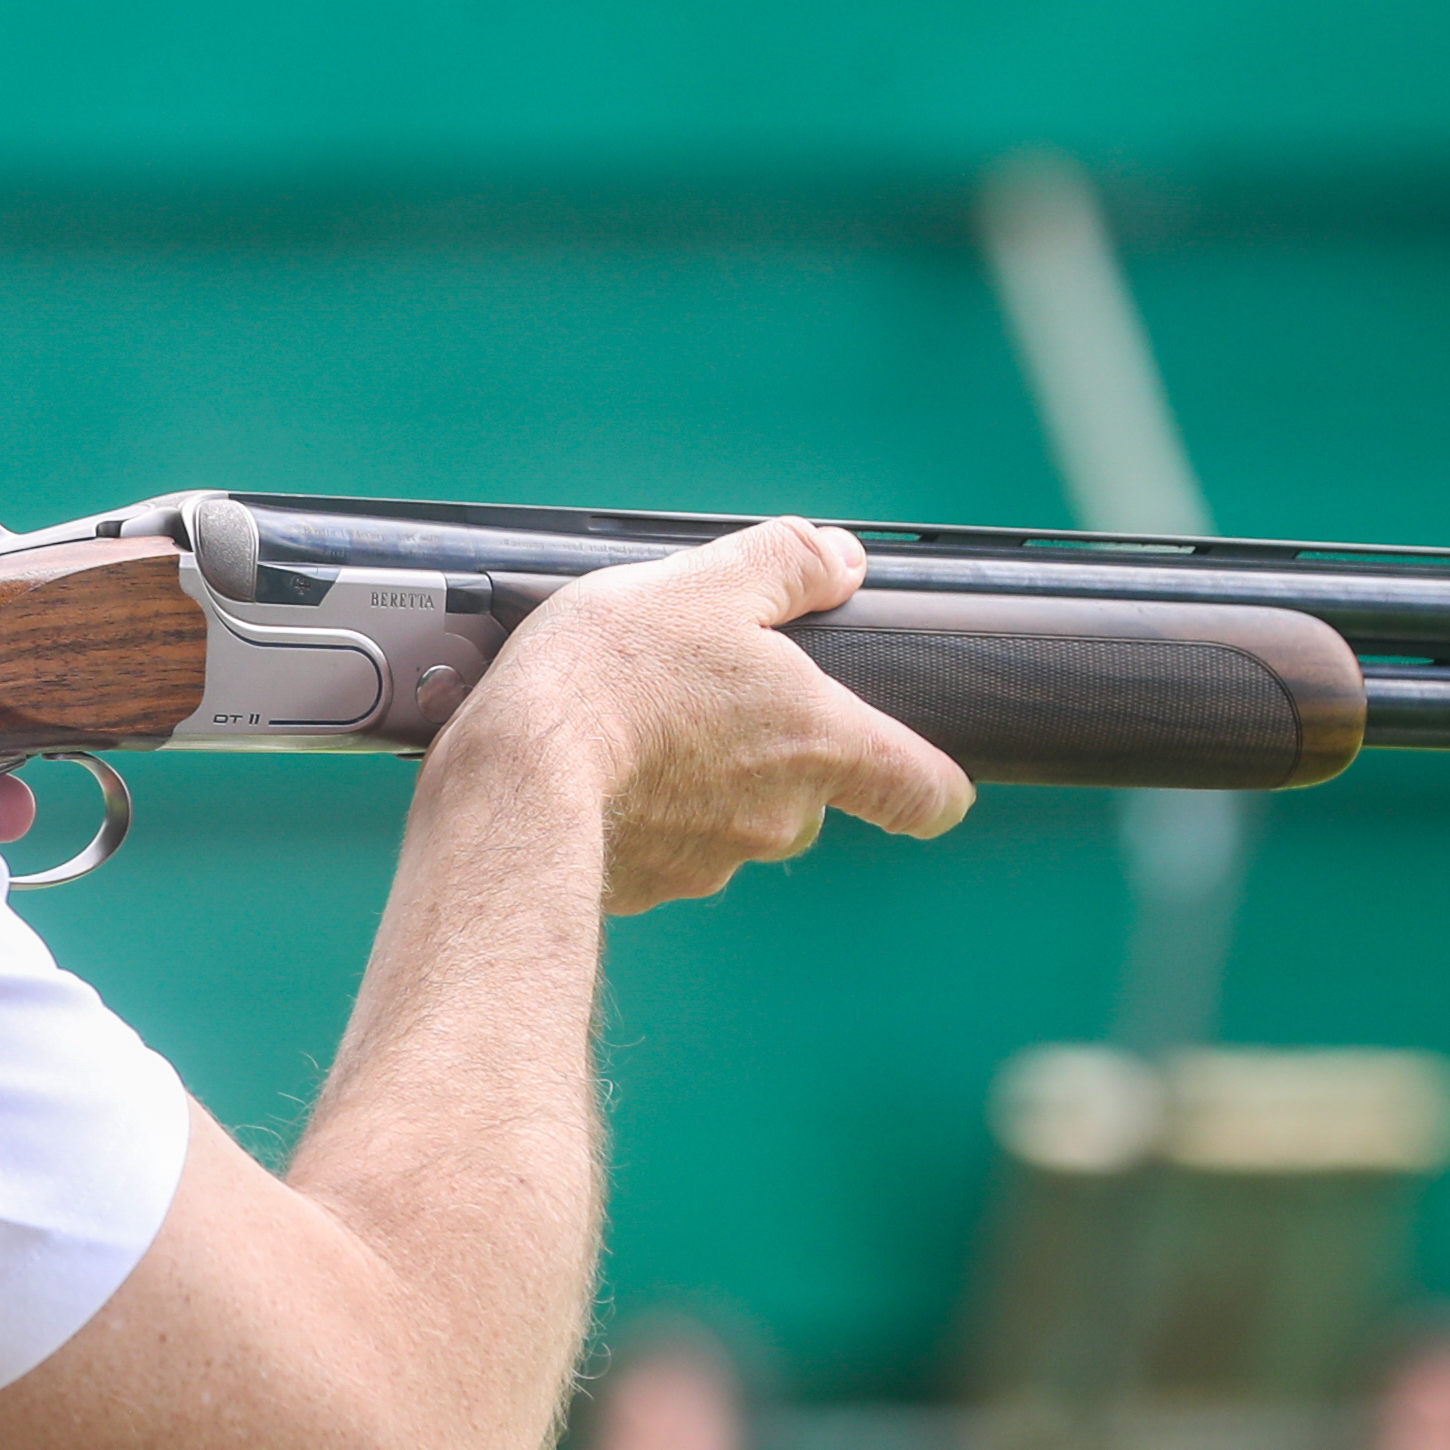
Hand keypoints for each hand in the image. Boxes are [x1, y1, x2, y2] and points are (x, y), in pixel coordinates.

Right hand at [454, 518, 973, 912]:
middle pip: (812, 791)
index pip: (925, 794)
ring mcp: (715, 861)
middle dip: (771, 747)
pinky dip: (644, 813)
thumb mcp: (710, 582)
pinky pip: (664, 846)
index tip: (922, 776)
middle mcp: (782, 816)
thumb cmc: (615, 678)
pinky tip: (598, 770)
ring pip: (733, 817)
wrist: (517, 780)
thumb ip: (790, 565)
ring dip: (701, 778)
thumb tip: (842, 562)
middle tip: (708, 694)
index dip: (932, 784)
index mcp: (821, 744)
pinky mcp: (650, 888)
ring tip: (637, 725)